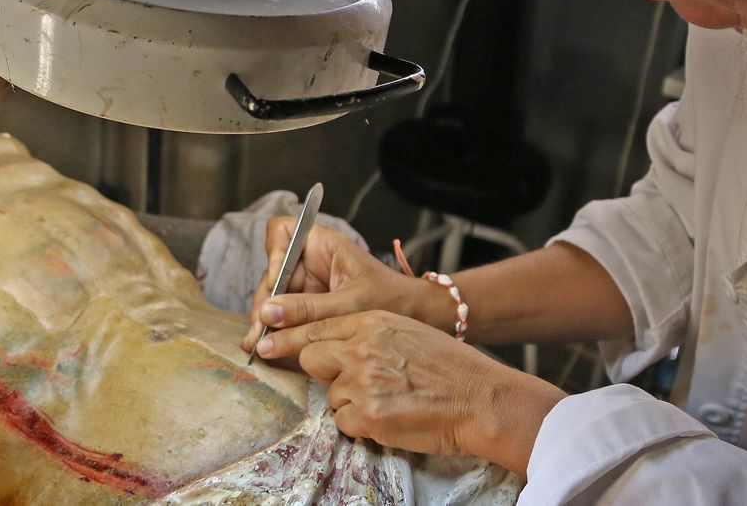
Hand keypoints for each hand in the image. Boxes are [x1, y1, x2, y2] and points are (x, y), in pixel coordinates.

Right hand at [242, 221, 437, 354]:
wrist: (415, 319)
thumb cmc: (391, 300)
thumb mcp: (350, 305)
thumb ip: (310, 310)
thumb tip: (268, 313)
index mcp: (322, 245)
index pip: (282, 231)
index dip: (274, 253)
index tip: (276, 282)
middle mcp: (309, 261)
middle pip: (271, 271)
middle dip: (264, 301)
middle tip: (260, 331)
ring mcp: (307, 285)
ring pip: (273, 296)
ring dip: (264, 320)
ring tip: (258, 345)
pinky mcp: (308, 307)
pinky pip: (284, 315)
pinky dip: (274, 331)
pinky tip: (265, 346)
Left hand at [254, 310, 563, 475]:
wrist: (482, 399)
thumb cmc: (451, 368)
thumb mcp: (406, 332)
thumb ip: (369, 334)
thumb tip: (337, 346)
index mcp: (372, 321)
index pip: (316, 326)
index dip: (288, 336)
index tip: (264, 342)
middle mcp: (361, 348)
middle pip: (311, 358)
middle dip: (325, 372)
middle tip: (354, 382)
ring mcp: (362, 382)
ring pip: (331, 395)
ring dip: (351, 402)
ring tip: (389, 401)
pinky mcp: (367, 415)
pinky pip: (345, 423)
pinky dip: (362, 426)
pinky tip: (390, 418)